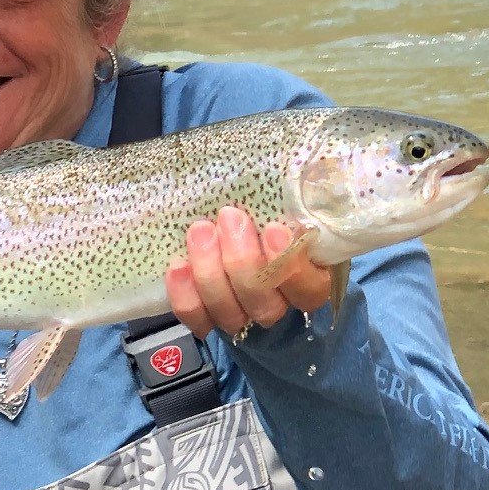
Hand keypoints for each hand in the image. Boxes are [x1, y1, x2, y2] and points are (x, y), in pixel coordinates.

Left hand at [165, 207, 333, 341]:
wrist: (227, 215)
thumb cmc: (267, 204)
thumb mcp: (288, 196)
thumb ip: (298, 192)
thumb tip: (304, 168)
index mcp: (309, 277)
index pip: (310, 290)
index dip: (291, 266)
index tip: (275, 228)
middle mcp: (278, 302)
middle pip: (264, 304)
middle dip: (242, 261)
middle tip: (229, 216)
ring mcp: (242, 312)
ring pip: (230, 314)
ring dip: (211, 274)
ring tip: (199, 230)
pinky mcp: (209, 315)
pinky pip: (199, 320)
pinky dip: (186, 297)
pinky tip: (178, 266)